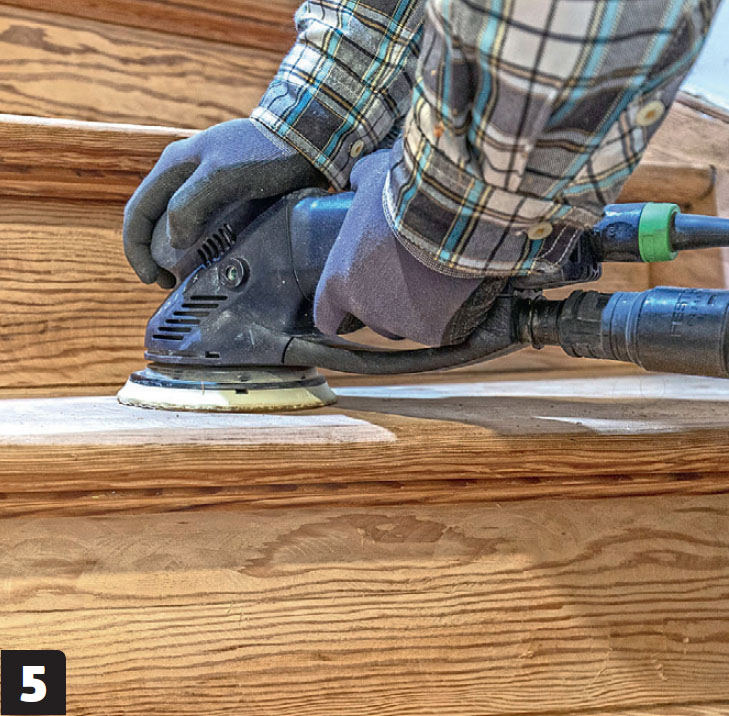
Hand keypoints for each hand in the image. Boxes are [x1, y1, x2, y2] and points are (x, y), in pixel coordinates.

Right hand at [124, 119, 326, 285]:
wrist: (309, 140)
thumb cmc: (267, 154)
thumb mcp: (224, 176)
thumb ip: (192, 205)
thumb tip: (173, 241)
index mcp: (174, 165)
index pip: (138, 211)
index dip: (137, 249)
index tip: (152, 278)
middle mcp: (184, 174)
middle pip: (154, 220)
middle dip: (154, 254)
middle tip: (170, 283)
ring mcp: (206, 183)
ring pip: (177, 223)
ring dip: (176, 252)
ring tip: (188, 276)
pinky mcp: (229, 194)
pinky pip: (204, 224)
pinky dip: (200, 245)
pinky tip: (213, 259)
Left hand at [314, 149, 502, 345]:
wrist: (453, 212)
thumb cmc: (405, 195)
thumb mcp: (372, 177)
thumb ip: (359, 182)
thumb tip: (357, 180)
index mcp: (340, 281)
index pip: (326, 315)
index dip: (338, 311)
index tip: (349, 304)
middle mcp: (366, 309)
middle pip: (374, 319)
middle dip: (387, 302)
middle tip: (407, 274)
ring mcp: (402, 323)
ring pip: (407, 325)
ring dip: (416, 309)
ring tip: (436, 279)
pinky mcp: (435, 332)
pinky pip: (439, 329)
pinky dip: (447, 315)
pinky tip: (457, 292)